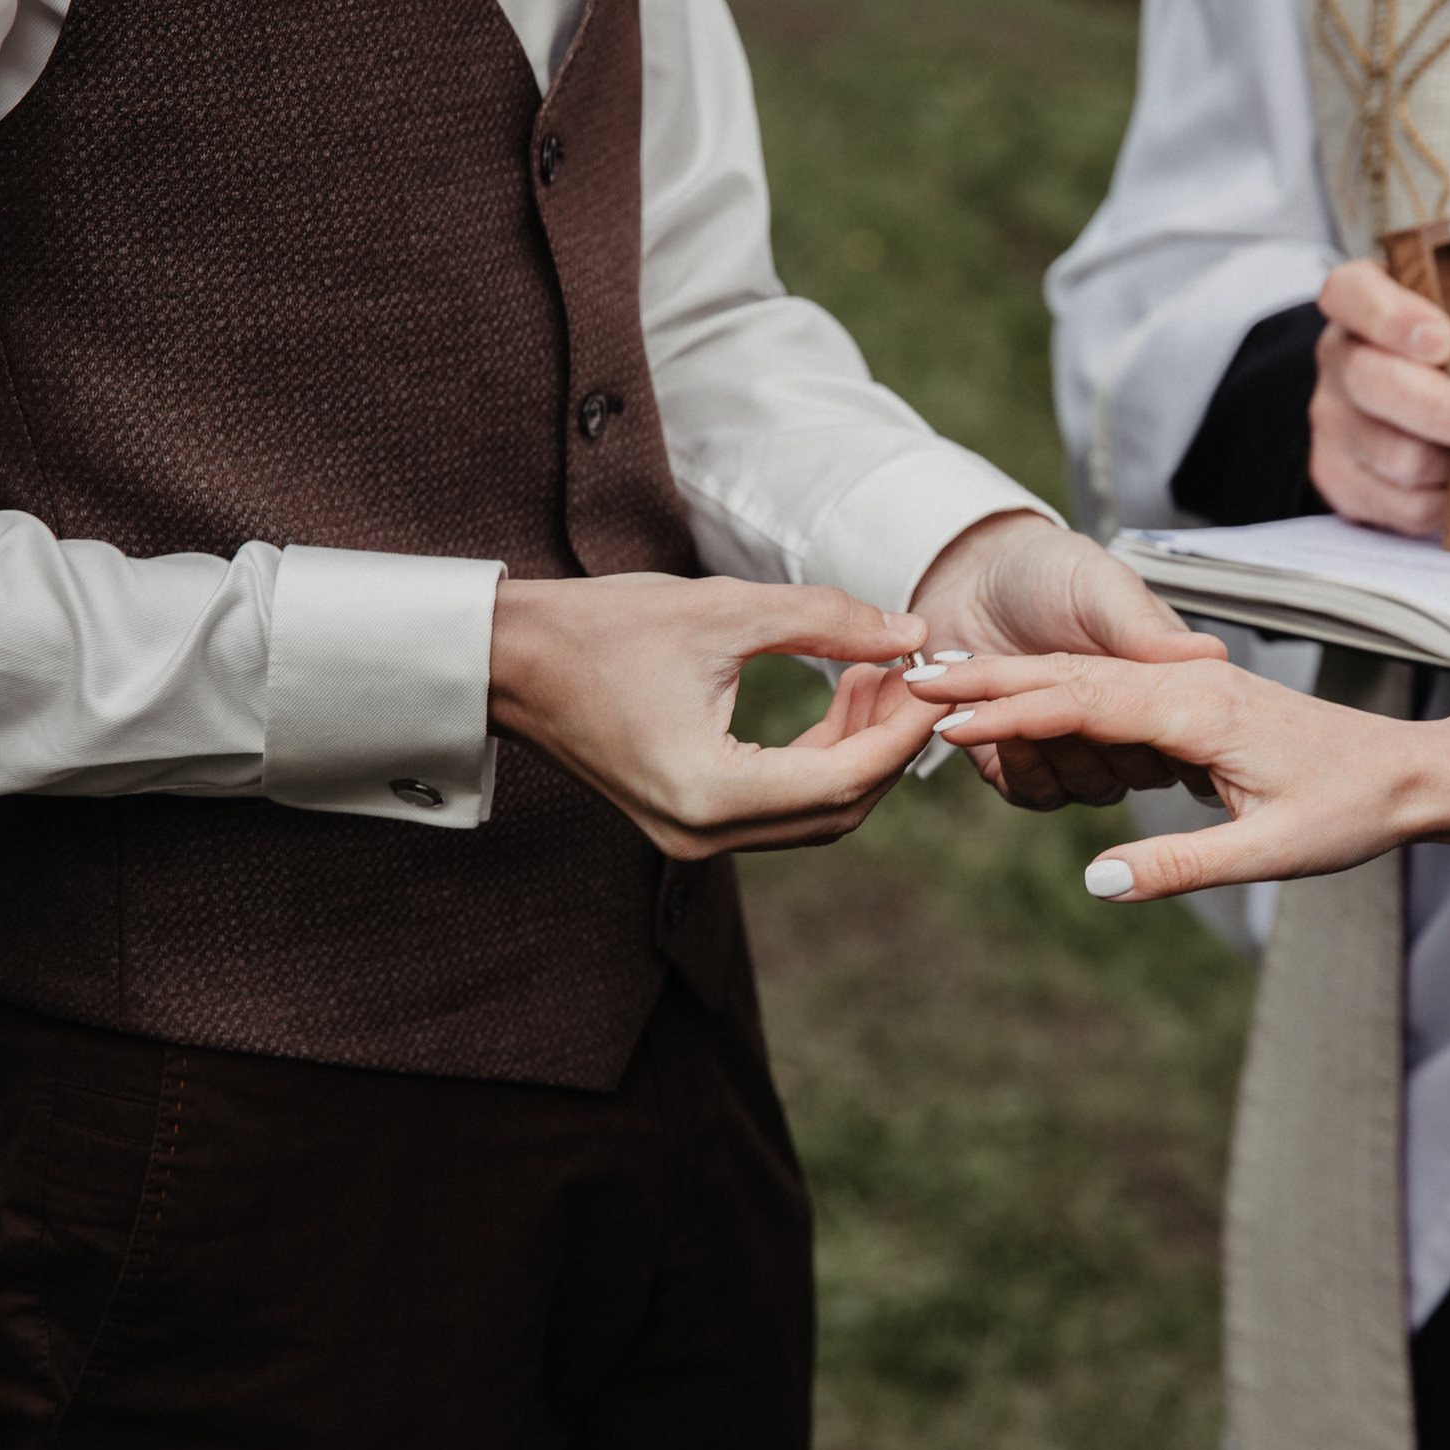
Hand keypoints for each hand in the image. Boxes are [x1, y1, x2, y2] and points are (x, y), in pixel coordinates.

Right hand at [488, 573, 942, 858]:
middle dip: (890, 742)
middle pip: (840, 810)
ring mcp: (695, 839)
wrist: (512, 661)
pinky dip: (821, 758)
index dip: (904, 729)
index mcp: (711, 792)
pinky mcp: (690, 823)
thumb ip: (825, 621)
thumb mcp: (724, 610)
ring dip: (859, 750)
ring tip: (880, 672)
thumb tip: (913, 632)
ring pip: (816, 813)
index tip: (938, 674)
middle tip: (916, 671)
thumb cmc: (604, 628)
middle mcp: (705, 836)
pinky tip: (840, 696)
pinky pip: (782, 804)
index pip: (846, 779)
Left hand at [906, 512, 1229, 808]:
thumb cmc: (1048, 570)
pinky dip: (1015, 768)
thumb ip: (1142, 627)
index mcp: (1158, 682)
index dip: (1144, 727)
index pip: (1172, 730)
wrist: (975, 577)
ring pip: (1087, 786)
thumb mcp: (1100, 586)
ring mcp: (1080, 750)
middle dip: (1084, 740)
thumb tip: (1207, 654)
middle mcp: (1128, 725)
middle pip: (1132, 769)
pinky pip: (1038, 793)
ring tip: (995, 706)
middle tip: (1031, 701)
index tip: (1099, 702)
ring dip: (1045, 752)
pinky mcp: (1029, 766)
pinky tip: (979, 724)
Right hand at [908, 651, 1449, 889]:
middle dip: (989, 678)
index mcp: (1199, 709)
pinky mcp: (1197, 697)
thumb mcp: (1271, 854)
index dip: (1008, 713)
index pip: (1081, 701)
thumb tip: (1096, 882)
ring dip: (1014, 677)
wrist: (1411, 772)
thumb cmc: (1351, 809)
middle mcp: (1188, 684)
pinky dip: (1055, 686)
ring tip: (945, 683)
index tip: (944, 724)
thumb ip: (1180, 865)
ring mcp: (1192, 685)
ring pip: (1086, 673)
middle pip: (1069, 674)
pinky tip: (1022, 697)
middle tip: (911, 683)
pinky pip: (1112, 685)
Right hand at [1310, 248, 1449, 534]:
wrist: (1416, 408)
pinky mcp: (1338, 478)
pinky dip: (1442, 500)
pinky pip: (1395, 503)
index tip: (1444, 340)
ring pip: (1391, 454)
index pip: (1352, 295)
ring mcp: (1331, 422)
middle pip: (1373, 384)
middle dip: (1443, 410)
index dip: (1391, 317)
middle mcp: (1338, 360)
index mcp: (1363, 302)